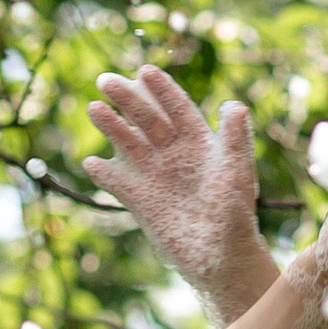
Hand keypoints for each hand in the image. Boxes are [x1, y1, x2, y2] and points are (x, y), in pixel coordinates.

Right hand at [82, 64, 269, 323]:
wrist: (221, 257)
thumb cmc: (235, 215)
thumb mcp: (236, 174)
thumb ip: (234, 140)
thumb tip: (236, 106)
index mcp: (200, 143)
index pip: (178, 108)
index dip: (162, 89)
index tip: (145, 70)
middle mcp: (175, 155)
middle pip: (148, 120)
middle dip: (128, 99)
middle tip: (106, 80)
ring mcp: (156, 176)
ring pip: (129, 144)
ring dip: (112, 126)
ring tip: (94, 108)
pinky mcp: (142, 202)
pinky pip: (119, 182)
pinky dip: (105, 173)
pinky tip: (91, 163)